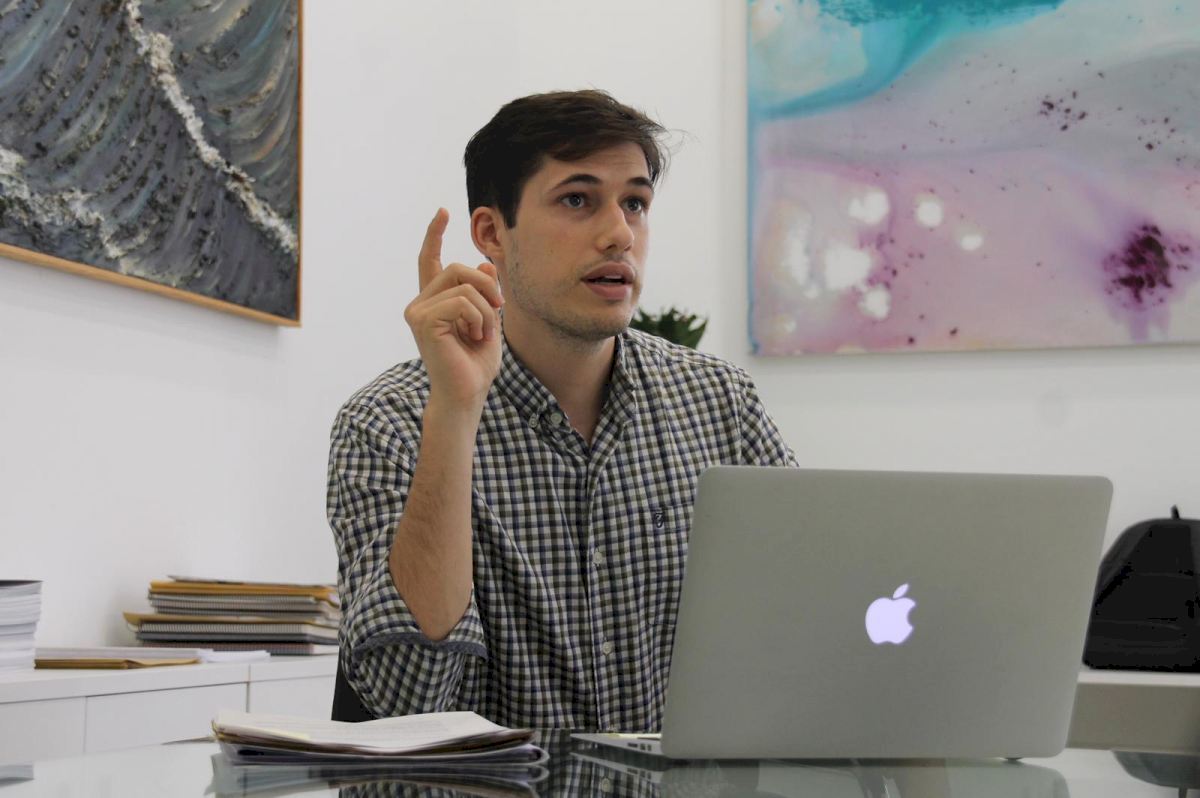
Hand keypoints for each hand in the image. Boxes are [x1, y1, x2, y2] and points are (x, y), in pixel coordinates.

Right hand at [404, 208, 503, 410]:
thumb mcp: (488, 321)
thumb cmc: (475, 364)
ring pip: (463, 284)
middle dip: (487, 286)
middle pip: (457, 267)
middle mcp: (420, 303)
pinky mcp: (422, 320)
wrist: (467, 394)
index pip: (430, 261)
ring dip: (486, 309)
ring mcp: (417, 311)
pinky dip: (479, 318)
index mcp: (434, 302)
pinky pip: (462, 301)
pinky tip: (475, 337)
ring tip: (483, 333)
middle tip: (499, 309)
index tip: (443, 211)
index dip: (434, 234)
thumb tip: (486, 266)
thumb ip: (484, 294)